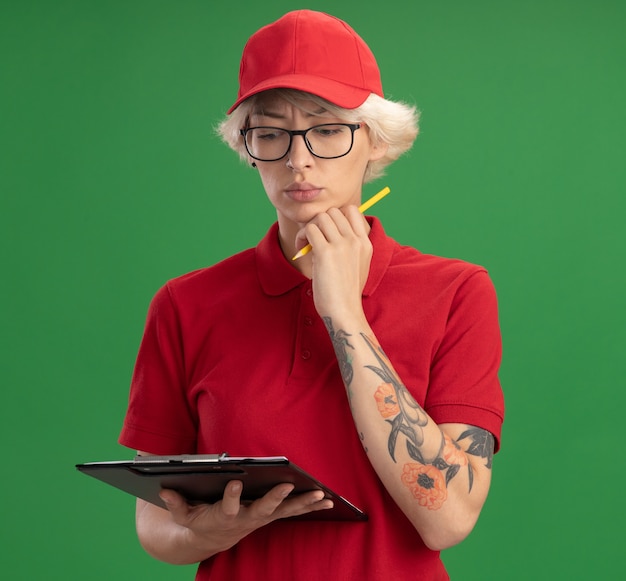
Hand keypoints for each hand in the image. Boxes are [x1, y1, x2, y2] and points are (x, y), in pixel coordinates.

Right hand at [158, 480, 332, 554]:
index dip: (231, 495)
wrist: (211, 537)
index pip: (227, 505)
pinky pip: (293, 511)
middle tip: (288, 484)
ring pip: (284, 511)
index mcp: (223, 515)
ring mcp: (261, 518)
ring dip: (303, 504)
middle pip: (263, 509)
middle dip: (275, 498)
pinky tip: (328, 500)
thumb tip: (164, 489)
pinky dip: (310, 505)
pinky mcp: (271, 515)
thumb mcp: (182, 513)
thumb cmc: (197, 518)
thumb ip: (175, 502)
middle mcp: (245, 518)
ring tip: (322, 495)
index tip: (234, 481)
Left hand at [295, 206, 371, 318]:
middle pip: (333, 212)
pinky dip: (301, 237)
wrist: (344, 312)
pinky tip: (301, 251)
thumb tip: (327, 231)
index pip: (352, 210)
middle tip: (312, 240)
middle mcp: (355, 241)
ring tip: (305, 245)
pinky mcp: (326, 252)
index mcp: (365, 243)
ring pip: (320, 218)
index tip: (327, 232)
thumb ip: (349, 247)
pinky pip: (309, 229)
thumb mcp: (357, 265)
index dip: (335, 217)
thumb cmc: (345, 293)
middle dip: (319, 222)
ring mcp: (342, 245)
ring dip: (308, 228)